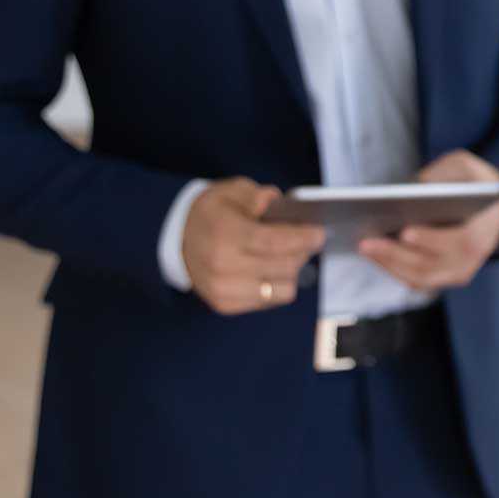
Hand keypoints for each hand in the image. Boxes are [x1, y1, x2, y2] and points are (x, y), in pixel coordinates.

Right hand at [182, 178, 324, 313]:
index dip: (302, 239)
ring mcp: (223, 291)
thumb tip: (276, 202)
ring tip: (288, 254)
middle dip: (303, 252)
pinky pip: (270, 300)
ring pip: (282, 288)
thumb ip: (256, 196)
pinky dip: (278, 284)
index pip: (273, 242)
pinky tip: (272, 268)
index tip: (320, 233)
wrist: (178, 241)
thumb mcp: (231, 191)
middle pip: (283, 266)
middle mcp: (223, 268)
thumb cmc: (212, 213)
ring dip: (292, 270)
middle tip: (310, 239)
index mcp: (224, 235)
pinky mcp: (226, 306)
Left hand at [359, 150, 498, 291]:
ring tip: (365, 246)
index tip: (405, 232)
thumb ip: (445, 173)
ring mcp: (456, 274)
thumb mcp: (467, 167)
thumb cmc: (476, 186)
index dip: (431, 239)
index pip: (460, 242)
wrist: (494, 211)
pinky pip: (415, 280)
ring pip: (419, 277)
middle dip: (396, 254)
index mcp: (483, 233)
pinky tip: (374, 254)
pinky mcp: (442, 278)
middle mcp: (470, 260)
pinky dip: (393, 269)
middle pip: (430, 265)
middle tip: (367, 242)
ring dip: (389, 264)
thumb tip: (415, 188)